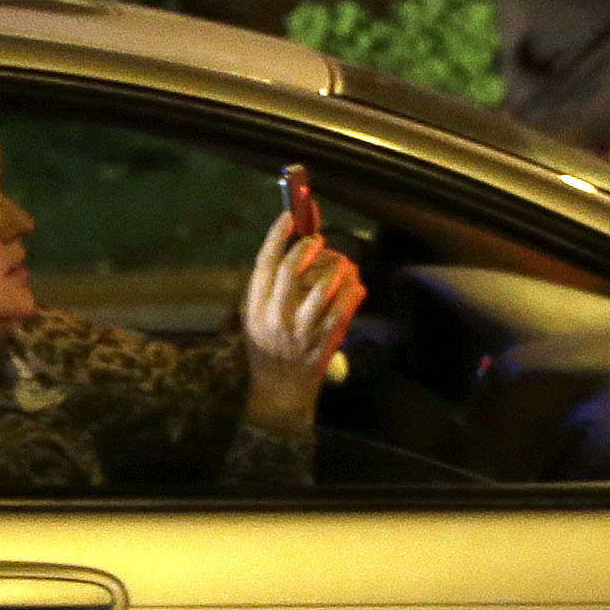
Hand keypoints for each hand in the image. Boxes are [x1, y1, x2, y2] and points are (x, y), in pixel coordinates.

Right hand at [236, 224, 366, 426]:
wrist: (280, 391)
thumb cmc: (266, 349)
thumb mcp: (254, 318)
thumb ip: (267, 287)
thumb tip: (288, 247)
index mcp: (255, 307)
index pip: (264, 263)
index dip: (277, 236)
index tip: (289, 218)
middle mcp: (275, 317)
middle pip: (291, 270)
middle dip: (308, 248)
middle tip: (318, 240)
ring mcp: (301, 331)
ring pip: (322, 288)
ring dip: (335, 268)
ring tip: (341, 261)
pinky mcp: (323, 342)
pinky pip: (342, 310)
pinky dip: (351, 292)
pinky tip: (355, 284)